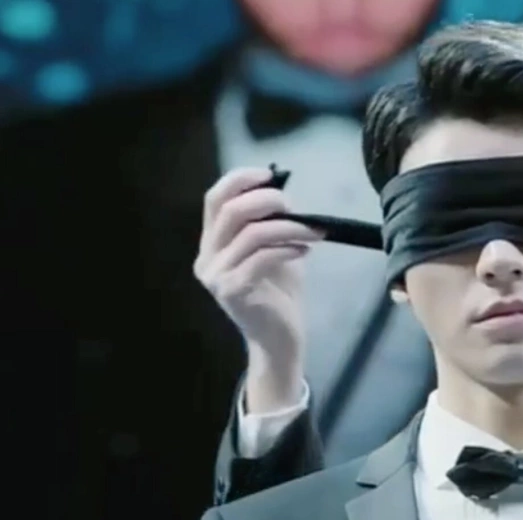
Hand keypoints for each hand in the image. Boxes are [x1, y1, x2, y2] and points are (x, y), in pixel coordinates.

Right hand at [193, 168, 322, 408]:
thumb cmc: (279, 295)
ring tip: (313, 232)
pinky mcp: (233, 291)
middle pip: (230, 210)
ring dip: (288, 227)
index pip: (214, 198)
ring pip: (251, 233)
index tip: (269, 174)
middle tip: (297, 207)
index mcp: (212, 243)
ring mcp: (216, 275)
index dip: (240, 180)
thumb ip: (272, 224)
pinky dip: (288, 248)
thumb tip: (284, 192)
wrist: (279, 339)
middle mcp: (206, 257)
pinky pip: (262, 257)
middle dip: (267, 201)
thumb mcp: (276, 250)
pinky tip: (305, 250)